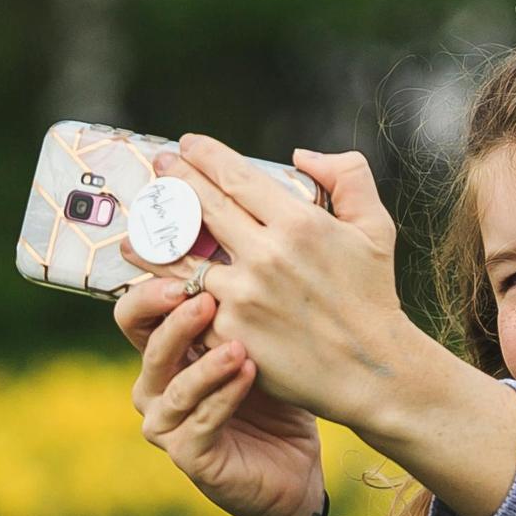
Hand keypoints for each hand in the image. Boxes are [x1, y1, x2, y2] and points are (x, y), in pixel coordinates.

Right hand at [123, 279, 323, 515]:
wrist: (295, 469)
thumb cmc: (275, 398)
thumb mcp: (260, 343)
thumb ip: (244, 303)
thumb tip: (246, 238)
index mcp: (165, 353)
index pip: (138, 310)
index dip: (153, 283)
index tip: (184, 258)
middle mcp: (155, 386)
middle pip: (145, 340)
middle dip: (173, 316)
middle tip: (204, 296)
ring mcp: (167, 424)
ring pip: (173, 384)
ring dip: (206, 361)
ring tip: (238, 344)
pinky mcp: (189, 455)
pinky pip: (201, 421)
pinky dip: (226, 396)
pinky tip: (249, 374)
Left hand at [158, 138, 448, 431]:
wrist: (371, 370)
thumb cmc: (373, 296)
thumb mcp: (376, 227)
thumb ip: (348, 176)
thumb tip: (301, 155)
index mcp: (299, 223)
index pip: (236, 176)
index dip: (205, 156)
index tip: (188, 145)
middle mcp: (266, 255)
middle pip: (203, 206)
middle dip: (175, 179)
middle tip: (159, 165)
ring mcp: (243, 297)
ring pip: (183, 257)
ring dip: (155, 235)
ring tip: (139, 222)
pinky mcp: (229, 334)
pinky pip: (190, 305)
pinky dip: (168, 289)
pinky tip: (152, 278)